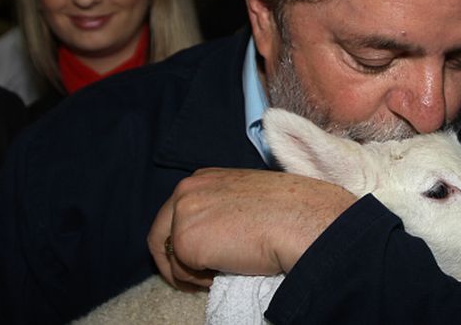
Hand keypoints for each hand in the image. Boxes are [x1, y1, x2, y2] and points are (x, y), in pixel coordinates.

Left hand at [147, 167, 356, 290]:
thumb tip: (215, 233)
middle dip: (173, 260)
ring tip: (220, 274)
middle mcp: (186, 190)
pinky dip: (201, 281)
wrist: (300, 219)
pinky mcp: (186, 242)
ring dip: (192, 272)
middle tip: (192, 280)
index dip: (181, 240)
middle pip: (159, 234)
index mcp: (202, 178)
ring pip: (171, 257)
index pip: (174, 213)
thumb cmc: (287, 209)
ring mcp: (182, 214)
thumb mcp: (245, 196)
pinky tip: (226, 271)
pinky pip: (183, 274)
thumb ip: (221, 207)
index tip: (194, 260)